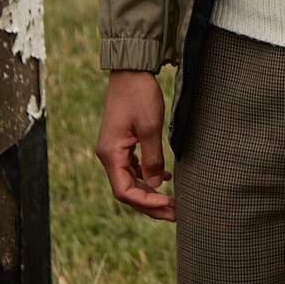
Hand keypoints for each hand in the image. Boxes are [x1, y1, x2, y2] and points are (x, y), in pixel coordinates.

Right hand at [96, 70, 175, 221]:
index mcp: (111, 154)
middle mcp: (109, 155)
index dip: (147, 202)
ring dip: (150, 193)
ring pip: (131, 180)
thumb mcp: (150, 127)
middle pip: (127, 191)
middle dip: (151, 204)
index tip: (169, 204)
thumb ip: (152, 158)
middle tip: (176, 213)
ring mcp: (114, 149)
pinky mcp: (122, 142)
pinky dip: (147, 176)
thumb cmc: (140, 94)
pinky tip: (165, 177)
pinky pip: (132, 167)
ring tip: (174, 201)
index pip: (125, 192)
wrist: (131, 70)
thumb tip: (154, 186)